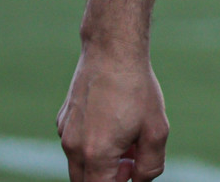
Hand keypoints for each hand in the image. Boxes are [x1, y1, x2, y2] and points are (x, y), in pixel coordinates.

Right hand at [58, 46, 169, 180]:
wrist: (112, 50)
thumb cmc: (136, 89)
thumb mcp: (156, 130)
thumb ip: (150, 166)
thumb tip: (138, 181)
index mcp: (96, 154)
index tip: (133, 167)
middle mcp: (74, 147)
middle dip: (108, 177)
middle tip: (131, 157)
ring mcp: (65, 132)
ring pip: (79, 164)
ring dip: (99, 162)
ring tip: (126, 138)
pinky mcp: (63, 119)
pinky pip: (75, 144)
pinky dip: (90, 144)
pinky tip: (111, 122)